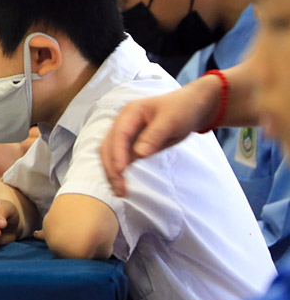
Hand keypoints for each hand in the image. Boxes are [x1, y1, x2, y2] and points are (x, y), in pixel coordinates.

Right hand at [101, 75, 221, 196]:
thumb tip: (139, 154)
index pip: (119, 134)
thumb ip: (154, 136)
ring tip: (120, 191)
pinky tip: (122, 184)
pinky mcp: (131, 144)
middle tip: (120, 188)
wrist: (190, 107)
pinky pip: (120, 158)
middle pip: (108, 146)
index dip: (118, 152)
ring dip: (112, 172)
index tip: (121, 171)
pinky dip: (118, 171)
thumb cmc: (181, 110)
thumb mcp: (171, 120)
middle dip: (111, 167)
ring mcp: (125, 134)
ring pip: (110, 154)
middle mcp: (123, 123)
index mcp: (130, 113)